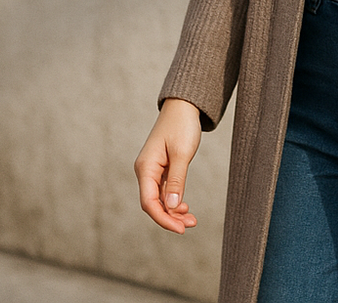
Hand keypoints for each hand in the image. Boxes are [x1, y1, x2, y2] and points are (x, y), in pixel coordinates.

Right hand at [134, 98, 202, 232]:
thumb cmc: (182, 126)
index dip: (163, 219)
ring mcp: (152, 171)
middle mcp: (145, 171)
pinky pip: (164, 191)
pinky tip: (185, 208)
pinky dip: (174, 201)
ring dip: (174, 212)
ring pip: (160, 199)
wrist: (183, 107)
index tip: (181, 229)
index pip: (149, 202)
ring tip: (192, 220)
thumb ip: (177, 181)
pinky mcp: (161, 169)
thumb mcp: (182, 154)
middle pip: (153, 204)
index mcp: (145, 168)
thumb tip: (172, 207)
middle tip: (191, 226)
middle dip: (170, 218)